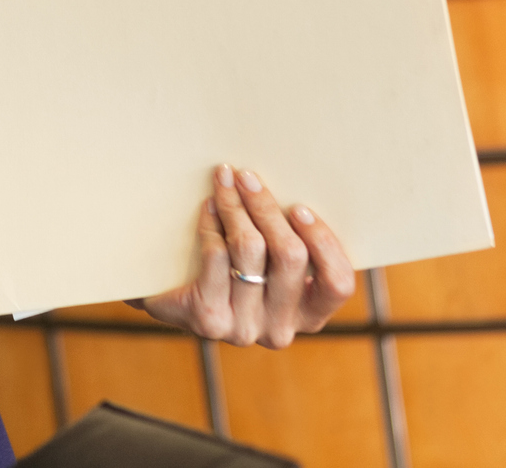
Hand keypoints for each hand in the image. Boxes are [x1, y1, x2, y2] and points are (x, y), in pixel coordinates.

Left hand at [133, 164, 354, 346]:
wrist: (167, 299)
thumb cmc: (230, 268)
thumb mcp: (269, 261)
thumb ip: (288, 239)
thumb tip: (295, 183)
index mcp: (308, 315)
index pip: (337, 284)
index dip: (323, 242)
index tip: (298, 206)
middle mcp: (281, 329)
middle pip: (290, 256)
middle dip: (267, 207)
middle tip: (247, 176)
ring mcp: (246, 329)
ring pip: (250, 249)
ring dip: (235, 206)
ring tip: (224, 181)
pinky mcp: (210, 320)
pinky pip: (217, 257)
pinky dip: (211, 224)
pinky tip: (207, 206)